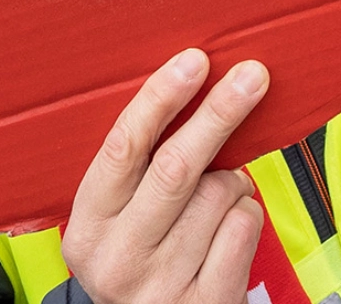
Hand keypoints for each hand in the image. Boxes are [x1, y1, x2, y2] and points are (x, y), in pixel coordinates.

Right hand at [64, 51, 272, 303]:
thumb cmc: (148, 254)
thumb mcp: (123, 219)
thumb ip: (142, 169)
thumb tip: (195, 82)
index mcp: (88, 229)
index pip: (122, 149)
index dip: (160, 99)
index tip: (194, 61)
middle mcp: (117, 260)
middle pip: (177, 167)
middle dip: (219, 112)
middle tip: (253, 74)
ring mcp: (161, 286)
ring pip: (220, 192)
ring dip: (233, 181)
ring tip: (216, 200)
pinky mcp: (206, 301)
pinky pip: (245, 224)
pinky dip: (246, 213)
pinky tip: (226, 230)